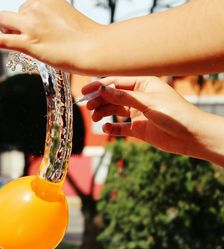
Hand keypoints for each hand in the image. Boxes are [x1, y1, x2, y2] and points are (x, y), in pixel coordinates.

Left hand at [0, 0, 102, 73]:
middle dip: (17, 25)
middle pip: (13, 13)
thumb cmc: (84, 35)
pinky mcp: (29, 44)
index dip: (28, 18)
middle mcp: (36, 7)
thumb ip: (50, 13)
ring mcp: (32, 26)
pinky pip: (1, 41)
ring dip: (7, 31)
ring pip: (3, 22)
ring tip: (24, 42)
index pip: (25, 5)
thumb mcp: (65, 14)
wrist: (94, 48)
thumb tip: (40, 25)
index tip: (37, 27)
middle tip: (35, 38)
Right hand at [83, 76, 223, 163]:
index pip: (116, 82)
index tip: (85, 91)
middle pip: (112, 96)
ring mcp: (138, 113)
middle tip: (87, 107)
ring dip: (103, 113)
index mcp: (143, 84)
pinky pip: (120, 127)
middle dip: (99, 100)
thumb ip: (124, 96)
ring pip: (114, 110)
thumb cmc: (175, 114)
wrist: (192, 137)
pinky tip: (106, 128)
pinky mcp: (138, 128)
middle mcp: (139, 97)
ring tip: (95, 118)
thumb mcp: (148, 102)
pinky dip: (111, 127)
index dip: (99, 86)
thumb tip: (103, 89)